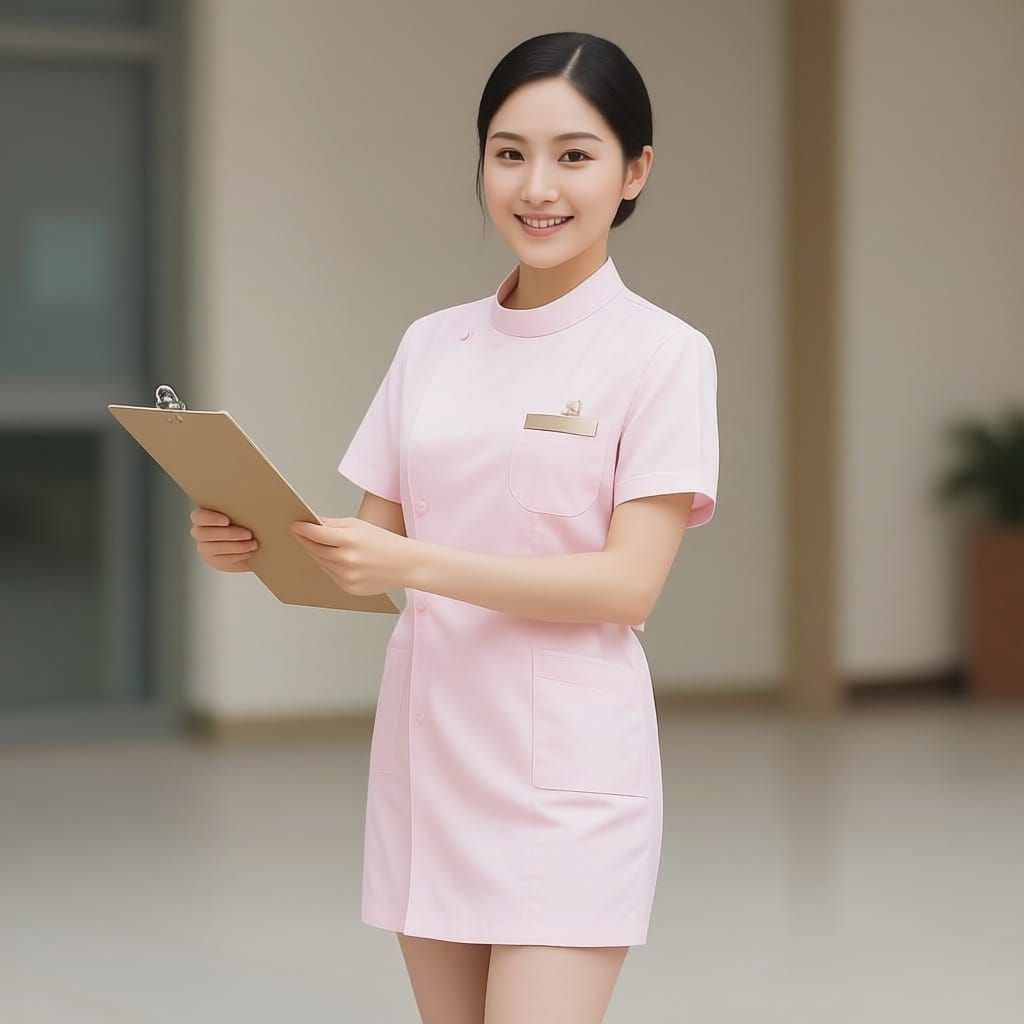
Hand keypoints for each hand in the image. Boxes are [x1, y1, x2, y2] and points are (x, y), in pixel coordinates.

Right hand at [190, 506, 258, 572]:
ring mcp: (204, 548)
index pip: (198, 516)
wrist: (249, 541)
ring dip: (236, 546)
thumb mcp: (240, 513)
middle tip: (248, 534)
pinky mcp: (213, 561)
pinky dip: (238, 556)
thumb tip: (250, 505)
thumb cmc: (243, 521)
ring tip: (253, 544)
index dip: (210, 519)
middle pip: (205, 534)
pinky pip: (222, 560)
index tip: (227, 521)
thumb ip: (238, 509)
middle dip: (229, 534)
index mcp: (203, 516)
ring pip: (214, 548)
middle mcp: (200, 532)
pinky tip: (249, 552)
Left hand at [290, 517, 412, 595]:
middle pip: (316, 550)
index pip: (317, 534)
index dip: (303, 529)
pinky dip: (330, 567)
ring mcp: (347, 577)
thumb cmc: (385, 541)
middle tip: (299, 535)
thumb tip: (312, 523)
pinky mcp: (350, 588)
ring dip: (316, 555)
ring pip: (322, 564)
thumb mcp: (361, 526)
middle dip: (307, 542)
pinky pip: (332, 576)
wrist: (407, 564)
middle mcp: (347, 560)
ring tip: (313, 545)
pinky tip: (332, 559)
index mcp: (350, 540)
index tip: (294, 525)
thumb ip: (334, 525)